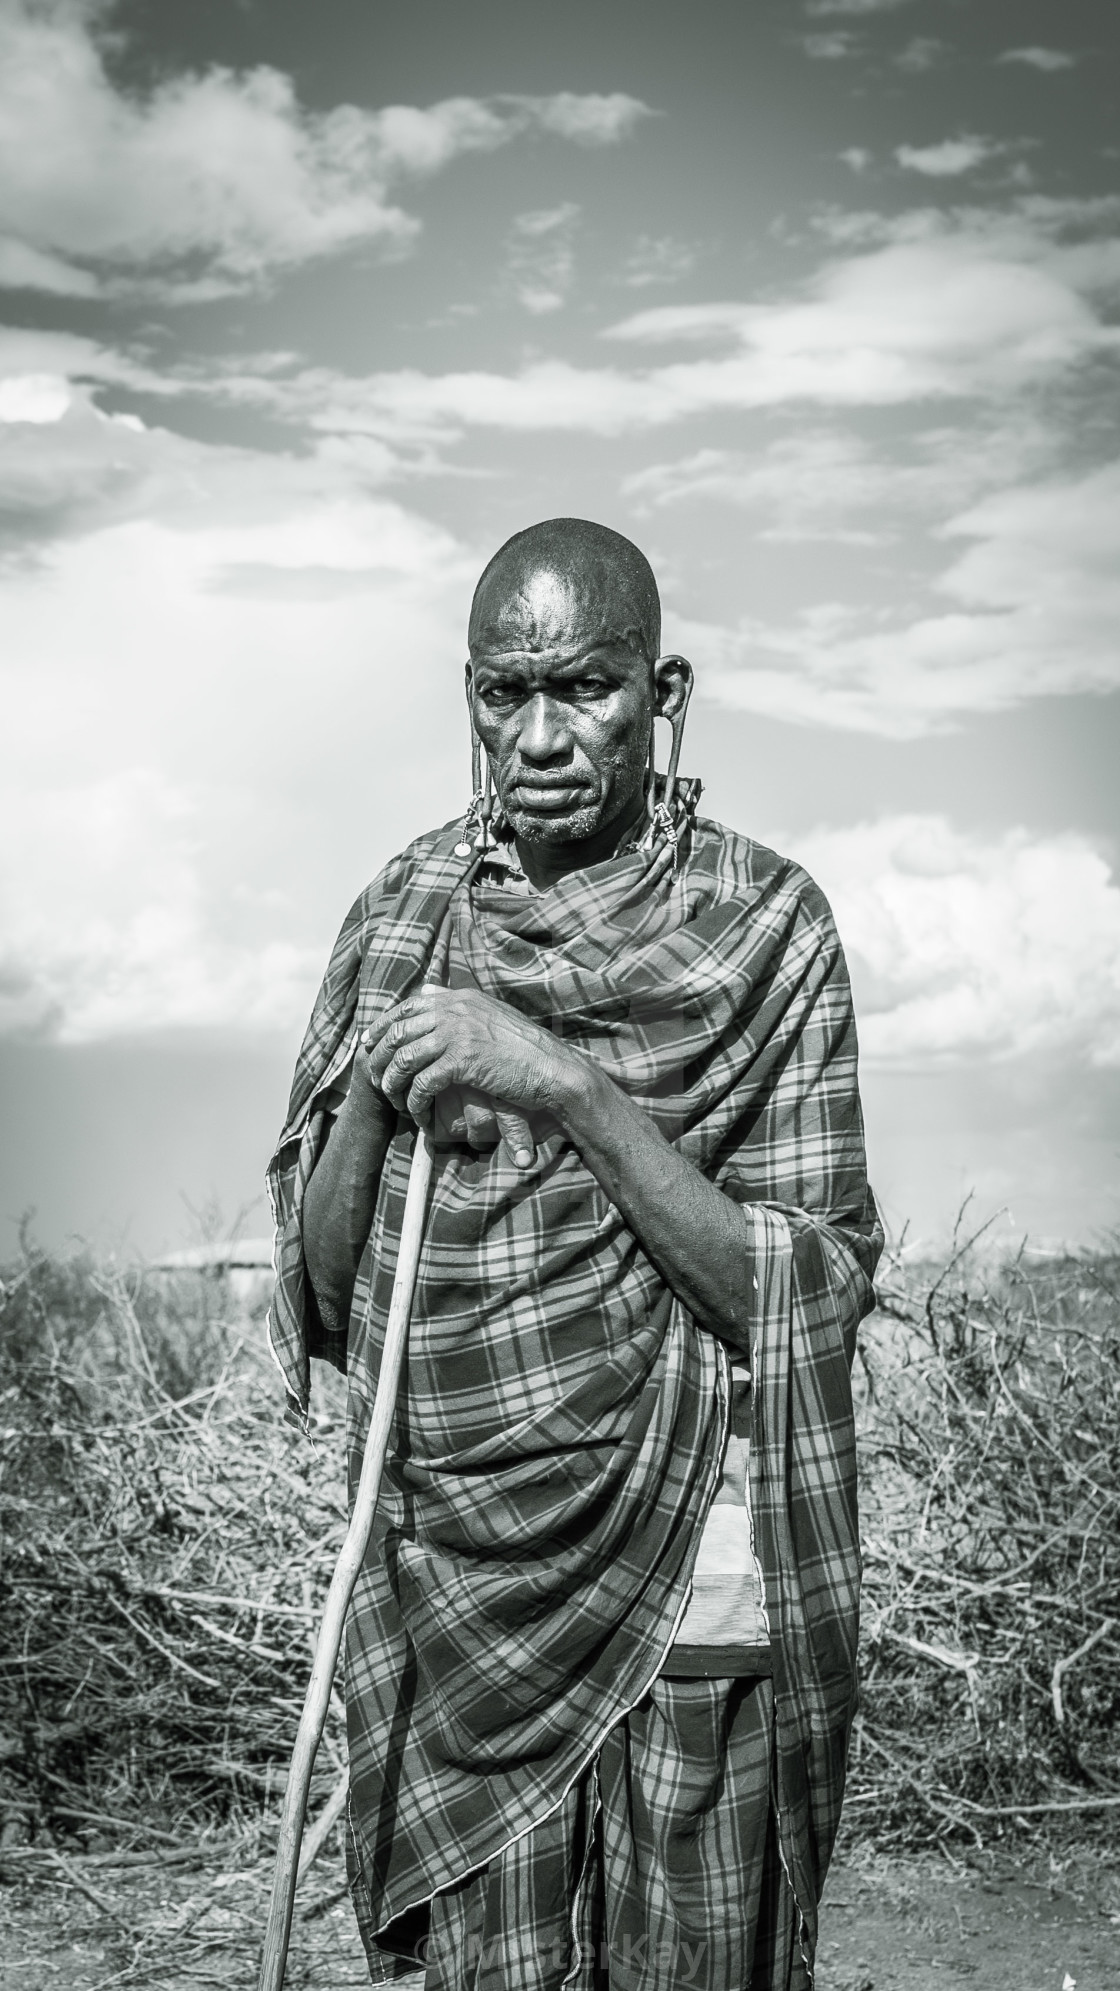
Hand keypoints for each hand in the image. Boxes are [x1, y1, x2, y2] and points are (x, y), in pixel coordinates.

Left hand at [361, 987, 581, 1169]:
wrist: (552, 1068)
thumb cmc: (524, 1047)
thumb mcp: (489, 1013)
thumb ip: (456, 1002)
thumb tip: (425, 989)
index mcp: (460, 997)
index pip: (407, 1006)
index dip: (383, 1025)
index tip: (369, 1044)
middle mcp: (455, 1010)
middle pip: (398, 1031)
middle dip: (380, 1057)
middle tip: (375, 1079)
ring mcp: (458, 1033)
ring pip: (403, 1058)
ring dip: (393, 1083)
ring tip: (394, 1100)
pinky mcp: (462, 1061)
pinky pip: (422, 1083)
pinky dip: (414, 1101)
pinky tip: (418, 1113)